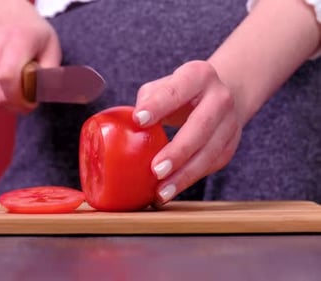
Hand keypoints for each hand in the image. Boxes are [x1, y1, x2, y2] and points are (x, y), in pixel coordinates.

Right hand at [0, 1, 60, 112]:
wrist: (4, 18)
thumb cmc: (32, 34)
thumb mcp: (51, 47)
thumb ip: (50, 73)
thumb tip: (45, 95)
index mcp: (16, 39)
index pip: (8, 77)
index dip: (20, 98)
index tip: (32, 102)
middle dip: (17, 105)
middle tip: (29, 102)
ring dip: (9, 101)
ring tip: (21, 89)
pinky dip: (0, 94)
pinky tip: (8, 83)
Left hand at [133, 60, 242, 203]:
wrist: (221, 95)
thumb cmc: (180, 92)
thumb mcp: (163, 85)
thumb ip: (147, 100)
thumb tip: (131, 124)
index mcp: (198, 76)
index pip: (177, 90)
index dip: (158, 105)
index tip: (139, 119)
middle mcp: (219, 98)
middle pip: (201, 127)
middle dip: (178, 151)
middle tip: (155, 170)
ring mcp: (229, 123)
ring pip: (209, 153)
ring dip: (184, 176)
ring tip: (161, 192)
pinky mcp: (229, 146)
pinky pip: (210, 166)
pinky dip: (189, 181)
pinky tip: (170, 192)